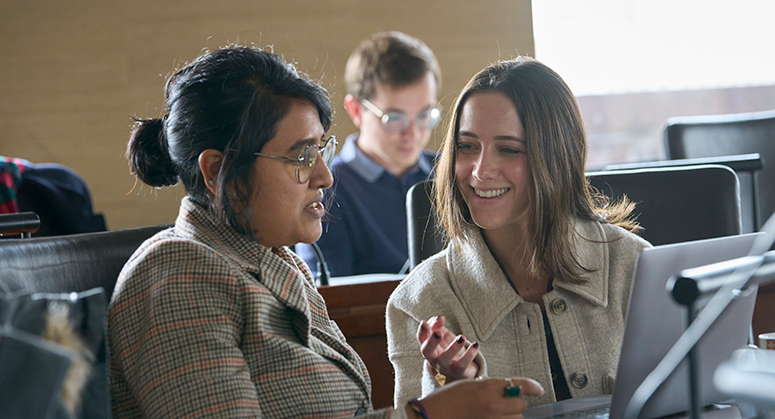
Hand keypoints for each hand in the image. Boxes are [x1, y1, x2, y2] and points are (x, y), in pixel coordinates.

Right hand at [412, 377, 544, 417]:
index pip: (520, 385)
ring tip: (499, 413)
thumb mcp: (469, 385)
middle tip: (509, 402)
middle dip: (517, 403)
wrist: (433, 415)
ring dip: (512, 416)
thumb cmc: (447, 399)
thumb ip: (490, 387)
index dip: (533, 387)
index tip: (539, 390)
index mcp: (488, 388)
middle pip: (521, 405)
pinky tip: (495, 417)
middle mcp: (493, 405)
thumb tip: (507, 390)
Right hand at [417, 316, 478, 381]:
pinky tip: (475, 345)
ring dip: (452, 348)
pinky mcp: (458, 372)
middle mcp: (433, 359)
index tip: (424, 323)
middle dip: (431, 342)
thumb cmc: (449, 349)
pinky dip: (469, 354)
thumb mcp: (443, 335)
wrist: (464, 369)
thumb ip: (438, 325)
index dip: (422, 331)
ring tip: (461, 337)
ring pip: (445, 359)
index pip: (421, 340)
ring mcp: (445, 367)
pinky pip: (462, 364)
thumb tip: (438, 318)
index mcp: (429, 348)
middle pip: (427, 352)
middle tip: (438, 333)